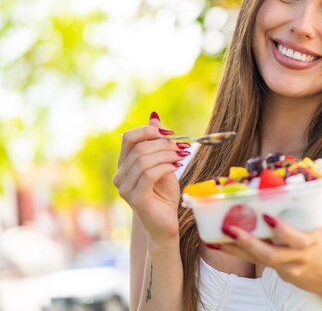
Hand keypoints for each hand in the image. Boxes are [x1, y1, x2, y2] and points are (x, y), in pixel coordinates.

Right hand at [113, 113, 187, 243]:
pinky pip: (149, 174)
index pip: (129, 138)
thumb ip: (158, 144)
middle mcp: (120, 175)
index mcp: (124, 165)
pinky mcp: (135, 198)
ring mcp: (125, 188)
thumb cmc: (164, 194)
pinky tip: (176, 167)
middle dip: (163, 144)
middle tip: (181, 147)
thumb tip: (155, 118)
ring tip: (181, 157)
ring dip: (166, 155)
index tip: (169, 132)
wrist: (166, 223)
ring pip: (144, 160)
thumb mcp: (163, 164)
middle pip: (139, 147)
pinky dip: (165, 167)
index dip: (148, 130)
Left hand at [217, 217, 321, 299]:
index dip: (282, 229)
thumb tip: (287, 192)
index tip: (267, 217)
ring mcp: (291, 268)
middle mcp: (299, 257)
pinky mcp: (286, 275)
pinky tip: (228, 247)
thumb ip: (305, 216)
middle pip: (271, 253)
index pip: (296, 236)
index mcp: (312, 241)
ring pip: (261, 260)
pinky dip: (246, 254)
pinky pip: (264, 264)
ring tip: (218, 240)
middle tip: (229, 229)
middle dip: (248, 242)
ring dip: (238, 250)